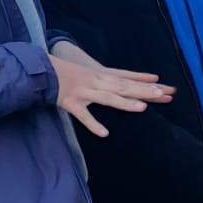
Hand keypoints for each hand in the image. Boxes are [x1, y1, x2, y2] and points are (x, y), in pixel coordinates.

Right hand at [49, 48, 172, 137]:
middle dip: (143, 90)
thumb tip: (123, 82)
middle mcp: (95, 81)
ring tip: (142, 107)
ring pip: (108, 97)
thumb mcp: (89, 72)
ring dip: (124, 102)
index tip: (162, 83)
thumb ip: (106, 77)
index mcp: (100, 74)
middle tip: (163, 94)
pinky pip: (83, 115)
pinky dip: (93, 123)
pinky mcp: (70, 102)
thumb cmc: (66, 72)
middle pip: (123, 86)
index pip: (126, 76)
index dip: (144, 79)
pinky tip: (105, 133)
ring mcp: (84, 91)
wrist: (40, 69)